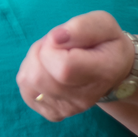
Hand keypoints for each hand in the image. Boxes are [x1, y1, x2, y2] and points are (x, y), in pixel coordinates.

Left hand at [16, 11, 135, 121]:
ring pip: (28, 82)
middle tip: (55, 45)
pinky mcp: (53, 113)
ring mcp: (68, 109)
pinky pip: (26, 90)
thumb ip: (82, 27)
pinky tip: (47, 69)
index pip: (63, 67)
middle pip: (39, 76)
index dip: (51, 46)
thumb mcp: (103, 23)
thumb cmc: (105, 42)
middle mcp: (85, 98)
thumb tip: (55, 38)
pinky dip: (29, 74)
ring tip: (51, 55)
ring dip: (32, 61)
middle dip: (39, 51)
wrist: (112, 69)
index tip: (60, 38)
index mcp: (102, 73)